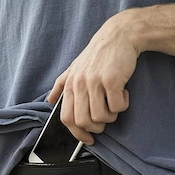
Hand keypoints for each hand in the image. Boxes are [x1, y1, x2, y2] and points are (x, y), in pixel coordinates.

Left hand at [47, 10, 139, 144]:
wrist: (119, 35)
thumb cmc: (98, 54)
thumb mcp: (74, 66)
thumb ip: (61, 84)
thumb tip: (50, 100)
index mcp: (70, 84)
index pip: (67, 118)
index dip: (77, 133)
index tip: (88, 140)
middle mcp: (79, 84)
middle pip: (83, 121)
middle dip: (97, 127)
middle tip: (105, 120)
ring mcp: (95, 82)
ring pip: (101, 117)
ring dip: (111, 117)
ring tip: (115, 104)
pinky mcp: (111, 80)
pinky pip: (117, 107)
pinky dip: (123, 105)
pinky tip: (124, 94)